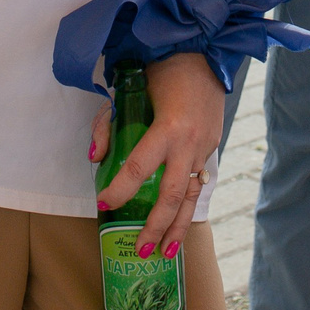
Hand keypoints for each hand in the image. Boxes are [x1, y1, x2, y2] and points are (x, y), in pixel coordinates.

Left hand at [92, 53, 223, 262]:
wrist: (204, 54)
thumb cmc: (160, 71)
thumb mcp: (127, 92)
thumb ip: (107, 125)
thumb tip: (96, 158)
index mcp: (169, 127)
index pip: (139, 167)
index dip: (120, 188)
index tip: (103, 203)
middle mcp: (190, 142)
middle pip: (172, 194)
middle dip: (155, 225)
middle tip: (140, 249)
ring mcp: (205, 147)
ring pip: (192, 196)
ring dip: (179, 227)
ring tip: (166, 254)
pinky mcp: (212, 148)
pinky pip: (199, 182)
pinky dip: (188, 206)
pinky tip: (179, 226)